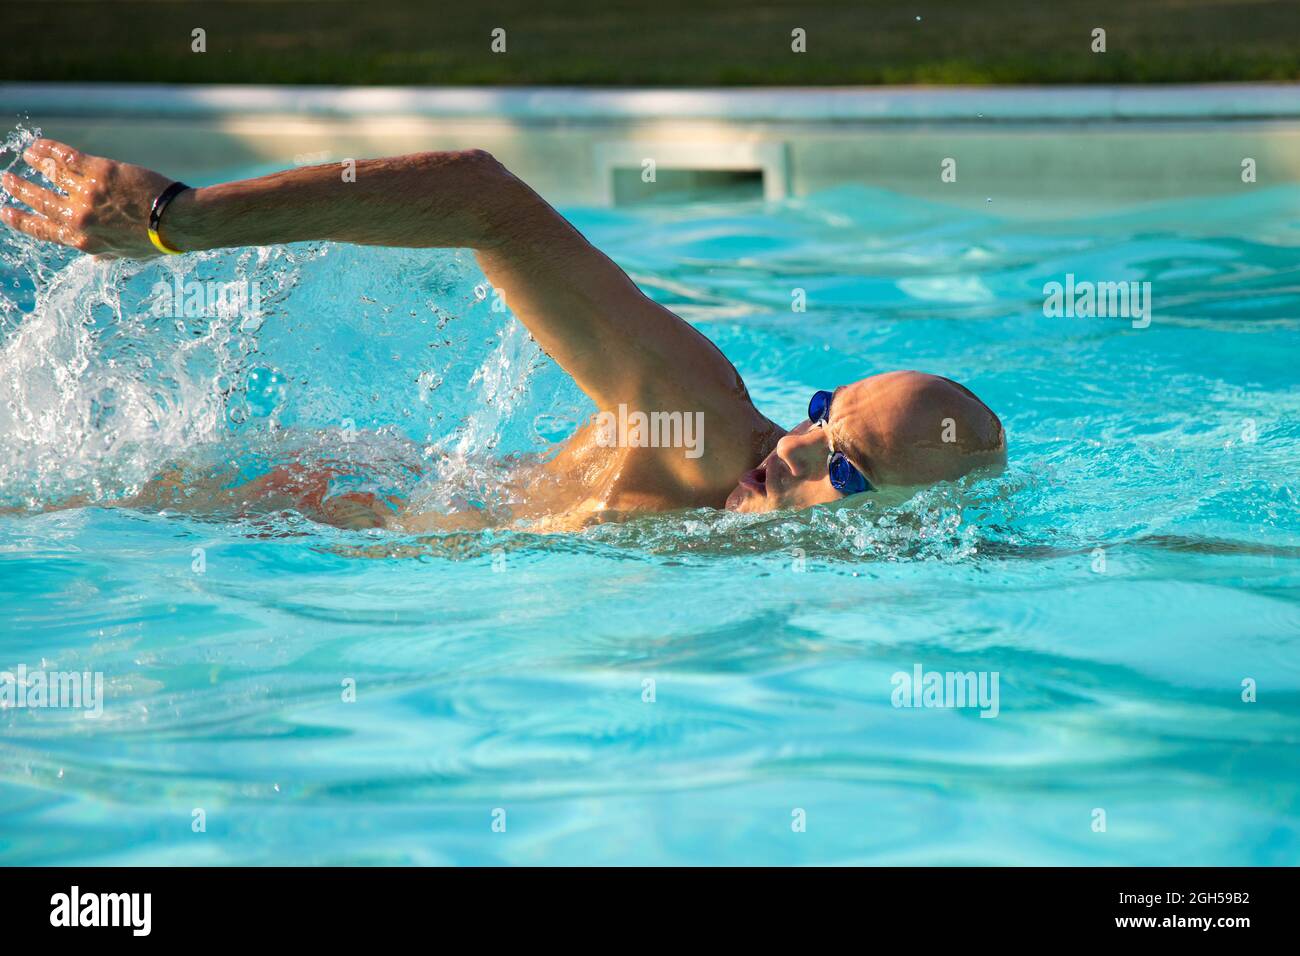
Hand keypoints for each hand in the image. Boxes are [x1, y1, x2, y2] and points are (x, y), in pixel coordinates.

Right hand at [1, 138, 178, 257]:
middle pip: (38, 201)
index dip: (19, 220)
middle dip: (18, 189)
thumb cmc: (156, 241)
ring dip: (34, 162)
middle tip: (5, 180)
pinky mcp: (98, 172)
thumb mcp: (126, 255)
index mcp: (84, 241)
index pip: (42, 230)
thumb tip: (95, 259)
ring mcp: (87, 194)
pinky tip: (41, 145)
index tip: (4, 212)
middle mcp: (79, 219)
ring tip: (27, 155)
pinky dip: (49, 149)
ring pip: (49, 174)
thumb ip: (105, 254)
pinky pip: (65, 156)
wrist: (175, 222)